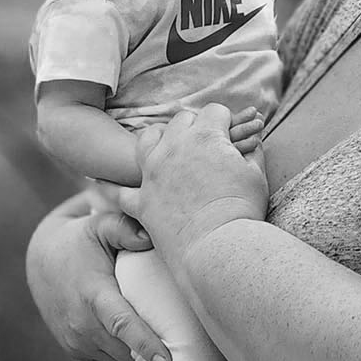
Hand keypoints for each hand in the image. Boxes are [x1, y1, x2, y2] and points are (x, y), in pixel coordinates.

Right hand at [25, 194, 173, 360]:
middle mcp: (80, 323)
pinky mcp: (75, 349)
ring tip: (173, 350)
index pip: (121, 324)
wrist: (40, 261)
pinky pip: (110, 359)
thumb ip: (123, 227)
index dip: (145, 344)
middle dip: (155, 357)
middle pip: (126, 350)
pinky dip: (127, 355)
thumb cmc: (80, 240)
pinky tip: (146, 346)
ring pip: (120, 359)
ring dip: (142, 358)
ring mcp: (75, 340)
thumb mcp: (99, 225)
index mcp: (91, 294)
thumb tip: (150, 236)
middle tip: (190, 356)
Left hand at [116, 104, 268, 277]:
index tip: (233, 135)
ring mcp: (153, 174)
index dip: (226, 121)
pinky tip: (103, 183)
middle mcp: (174, 148)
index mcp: (206, 136)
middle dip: (195, 126)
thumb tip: (252, 143)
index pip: (215, 111)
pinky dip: (111, 187)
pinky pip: (119, 191)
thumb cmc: (243, 212)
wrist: (218, 249)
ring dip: (158, 139)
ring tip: (166, 149)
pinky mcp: (140, 201)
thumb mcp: (256, 176)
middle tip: (206, 144)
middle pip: (181, 120)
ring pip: (147, 140)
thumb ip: (253, 153)